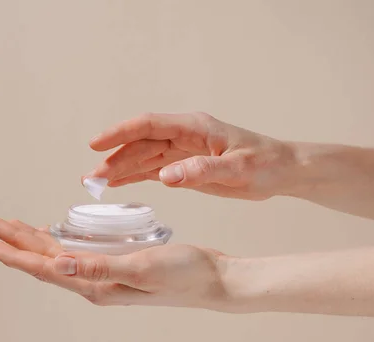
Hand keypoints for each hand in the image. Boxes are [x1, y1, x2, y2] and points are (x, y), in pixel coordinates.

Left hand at [0, 217, 233, 310]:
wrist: (213, 280)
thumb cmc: (184, 274)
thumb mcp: (142, 267)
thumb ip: (100, 267)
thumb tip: (57, 266)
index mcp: (97, 285)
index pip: (46, 268)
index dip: (16, 254)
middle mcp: (96, 283)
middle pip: (46, 262)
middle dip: (17, 244)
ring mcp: (107, 276)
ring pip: (60, 257)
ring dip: (35, 243)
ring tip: (15, 230)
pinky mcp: (118, 266)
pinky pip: (79, 255)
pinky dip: (62, 244)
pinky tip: (59, 237)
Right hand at [85, 112, 298, 199]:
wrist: (282, 171)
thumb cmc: (266, 164)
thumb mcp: (239, 168)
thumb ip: (202, 171)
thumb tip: (166, 177)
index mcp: (195, 127)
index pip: (149, 125)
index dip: (120, 133)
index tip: (96, 144)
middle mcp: (185, 136)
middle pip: (141, 144)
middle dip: (114, 159)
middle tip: (90, 178)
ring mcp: (184, 151)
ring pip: (144, 158)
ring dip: (120, 169)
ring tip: (96, 184)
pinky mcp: (186, 167)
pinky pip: (155, 170)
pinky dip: (135, 177)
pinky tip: (118, 184)